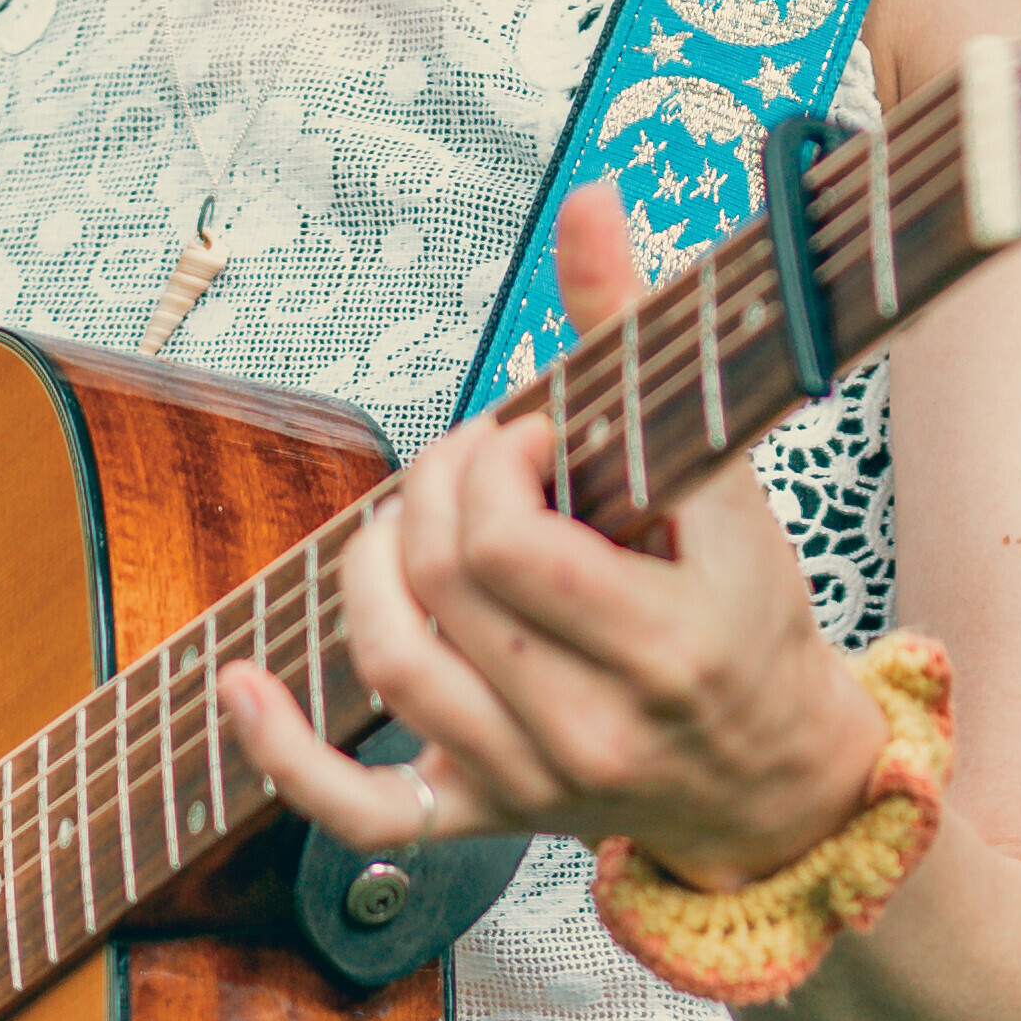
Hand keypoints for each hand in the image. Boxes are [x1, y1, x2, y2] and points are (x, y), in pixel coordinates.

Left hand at [218, 185, 883, 899]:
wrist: (777, 779)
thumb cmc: (750, 615)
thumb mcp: (725, 478)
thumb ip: (639, 337)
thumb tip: (586, 203)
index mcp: (666, 642)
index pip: (513, 543)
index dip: (495, 463)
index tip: (532, 437)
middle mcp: (594, 727)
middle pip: (442, 586)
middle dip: (437, 488)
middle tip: (477, 461)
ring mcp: (533, 780)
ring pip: (391, 666)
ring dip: (370, 568)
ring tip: (409, 522)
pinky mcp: (486, 817)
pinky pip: (361, 808)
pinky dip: (286, 752)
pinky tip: (243, 684)